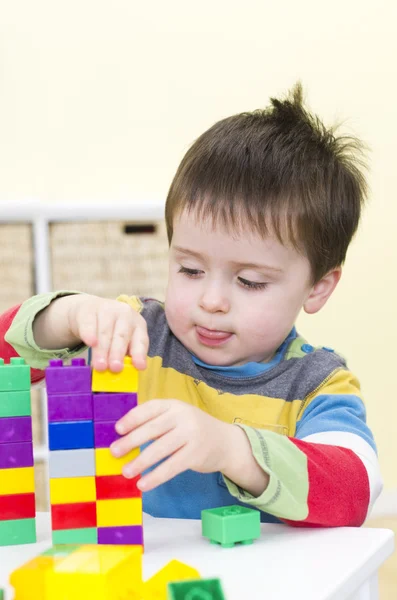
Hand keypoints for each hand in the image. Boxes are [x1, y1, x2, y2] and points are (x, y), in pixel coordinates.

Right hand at [67, 294, 147, 371]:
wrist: (89, 311)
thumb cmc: (110, 331)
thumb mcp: (121, 342)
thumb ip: (123, 355)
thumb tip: (120, 375)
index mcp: (138, 325)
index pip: (141, 340)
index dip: (140, 354)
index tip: (140, 367)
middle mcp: (125, 315)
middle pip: (122, 336)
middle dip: (118, 353)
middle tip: (115, 368)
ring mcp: (107, 310)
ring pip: (105, 331)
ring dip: (103, 350)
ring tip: (100, 366)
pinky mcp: (89, 310)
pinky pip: (89, 323)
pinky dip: (90, 333)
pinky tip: (90, 343)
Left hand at [111, 399, 233, 490]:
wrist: (226, 442)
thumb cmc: (193, 430)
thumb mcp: (178, 417)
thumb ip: (156, 423)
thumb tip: (125, 438)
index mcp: (174, 405)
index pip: (150, 408)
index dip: (133, 418)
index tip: (117, 429)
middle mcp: (183, 416)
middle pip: (153, 429)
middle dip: (131, 441)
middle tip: (114, 452)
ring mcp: (191, 434)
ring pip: (161, 449)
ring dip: (141, 462)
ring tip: (126, 471)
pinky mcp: (196, 454)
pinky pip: (172, 466)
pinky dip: (156, 476)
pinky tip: (143, 484)